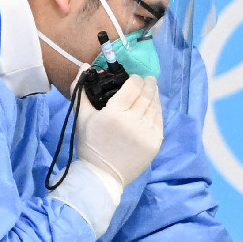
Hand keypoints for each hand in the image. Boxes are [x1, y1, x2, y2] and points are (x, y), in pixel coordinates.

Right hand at [75, 72, 163, 188]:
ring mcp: (147, 133)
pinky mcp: (155, 143)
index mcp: (115, 113)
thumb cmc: (90, 145)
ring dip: (155, 95)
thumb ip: (82, 90)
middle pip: (146, 95)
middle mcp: (133, 121)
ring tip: (152, 89)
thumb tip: (85, 66)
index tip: (135, 78)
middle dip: (148, 84)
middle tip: (148, 79)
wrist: (103, 175)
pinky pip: (160, 121)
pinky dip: (158, 111)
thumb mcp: (82, 117)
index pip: (133, 87)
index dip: (136, 79)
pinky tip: (154, 106)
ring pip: (155, 107)